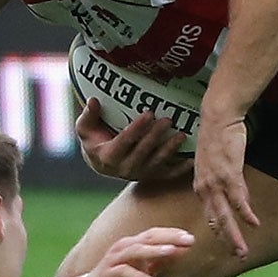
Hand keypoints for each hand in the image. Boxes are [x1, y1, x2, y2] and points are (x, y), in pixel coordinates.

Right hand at [74, 100, 190, 181]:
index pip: (125, 141)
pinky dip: (181, 169)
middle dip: (156, 135)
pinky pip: (168, 174)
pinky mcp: (152, 176)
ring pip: (157, 162)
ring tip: (182, 135)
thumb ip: (89, 115)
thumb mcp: (85, 128)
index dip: (137, 128)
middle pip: (143, 151)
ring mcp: (140, 173)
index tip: (149, 113)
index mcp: (108, 156)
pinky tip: (193, 159)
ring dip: (170, 149)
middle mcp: (125, 168)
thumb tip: (93, 100)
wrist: (101, 163)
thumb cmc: (94, 140)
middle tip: (168, 119)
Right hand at [75, 226, 195, 276]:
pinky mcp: (105, 275)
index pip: (154, 234)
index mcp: (132, 245)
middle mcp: (122, 248)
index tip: (190, 238)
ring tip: (171, 252)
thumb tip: (180, 252)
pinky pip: (122, 272)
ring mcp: (113, 260)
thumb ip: (158, 261)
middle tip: (188, 240)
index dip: (172, 234)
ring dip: (154, 251)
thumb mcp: (141, 270)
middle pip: (147, 238)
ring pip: (134, 251)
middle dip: (169, 238)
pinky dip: (136, 275)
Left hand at [193, 113, 257, 256]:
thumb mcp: (219, 164)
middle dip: (227, 240)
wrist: (218, 118)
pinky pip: (238, 199)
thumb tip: (240, 200)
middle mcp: (205, 187)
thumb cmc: (219, 137)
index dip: (219, 230)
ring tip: (243, 251)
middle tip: (237, 256)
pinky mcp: (228, 174)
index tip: (227, 242)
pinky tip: (254, 224)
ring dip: (235, 235)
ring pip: (225, 215)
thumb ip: (228, 183)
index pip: (210, 214)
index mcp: (201, 186)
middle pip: (216, 220)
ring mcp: (216, 182)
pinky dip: (246, 213)